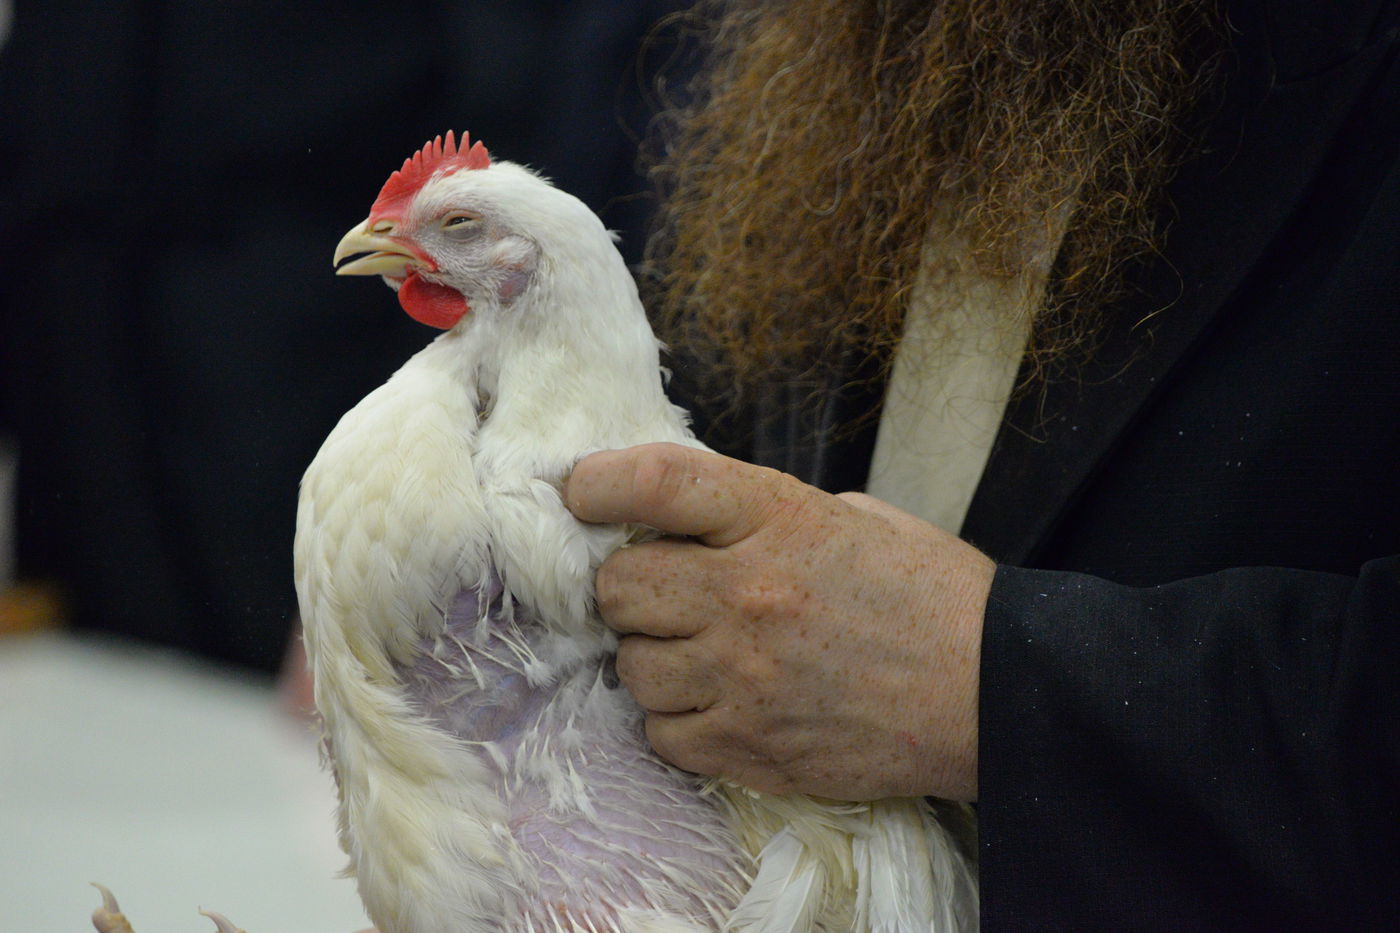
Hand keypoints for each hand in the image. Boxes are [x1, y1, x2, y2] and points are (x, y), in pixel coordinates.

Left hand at [565, 443, 991, 801]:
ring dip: (656, 659)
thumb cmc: (933, 597)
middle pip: (617, 587)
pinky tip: (723, 706)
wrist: (994, 694)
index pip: (651, 482)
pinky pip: (662, 734)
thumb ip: (769, 514)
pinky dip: (679, 722)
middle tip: (666, 596)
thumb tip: (693, 523)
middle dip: (629, 590)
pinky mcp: (749, 745)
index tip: (580, 494)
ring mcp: (743, 675)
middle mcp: (746, 593)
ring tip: (705, 657)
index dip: (595, 483)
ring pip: (632, 666)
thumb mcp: (857, 518)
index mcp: (776, 517)